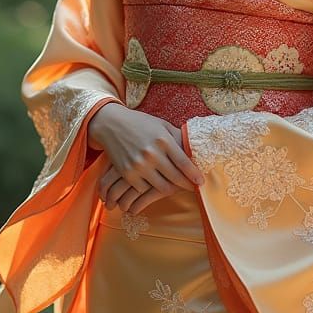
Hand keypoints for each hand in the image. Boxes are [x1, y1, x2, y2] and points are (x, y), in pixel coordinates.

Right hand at [90, 103, 204, 214]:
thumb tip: (194, 149)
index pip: (184, 163)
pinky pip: (144, 189)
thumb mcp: (161, 125)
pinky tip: (155, 184)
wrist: (111, 124)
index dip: (194, 175)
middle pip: (175, 178)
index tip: (201, 182)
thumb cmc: (140, 123)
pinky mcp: (127, 173)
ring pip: (161, 187)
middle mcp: (152, 154)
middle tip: (191, 187)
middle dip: (186, 185)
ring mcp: (138, 165)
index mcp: (163, 140)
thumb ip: (177, 137)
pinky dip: (150, 189)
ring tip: (175, 187)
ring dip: (170, 189)